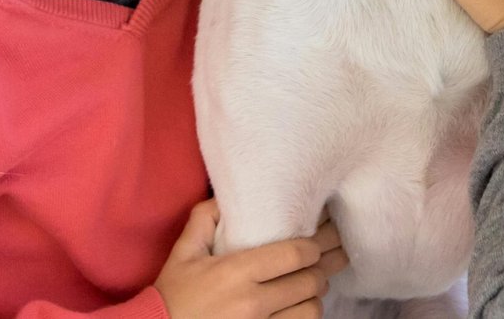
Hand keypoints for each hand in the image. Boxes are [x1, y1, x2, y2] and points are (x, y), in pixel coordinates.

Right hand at [154, 198, 348, 318]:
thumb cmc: (173, 293)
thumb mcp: (184, 251)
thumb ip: (205, 218)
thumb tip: (228, 197)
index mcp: (236, 272)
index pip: (295, 254)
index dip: (314, 244)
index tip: (319, 236)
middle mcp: (253, 302)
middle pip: (310, 281)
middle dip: (322, 266)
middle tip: (329, 254)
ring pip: (311, 309)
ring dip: (316, 295)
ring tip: (315, 282)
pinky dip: (306, 316)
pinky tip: (303, 305)